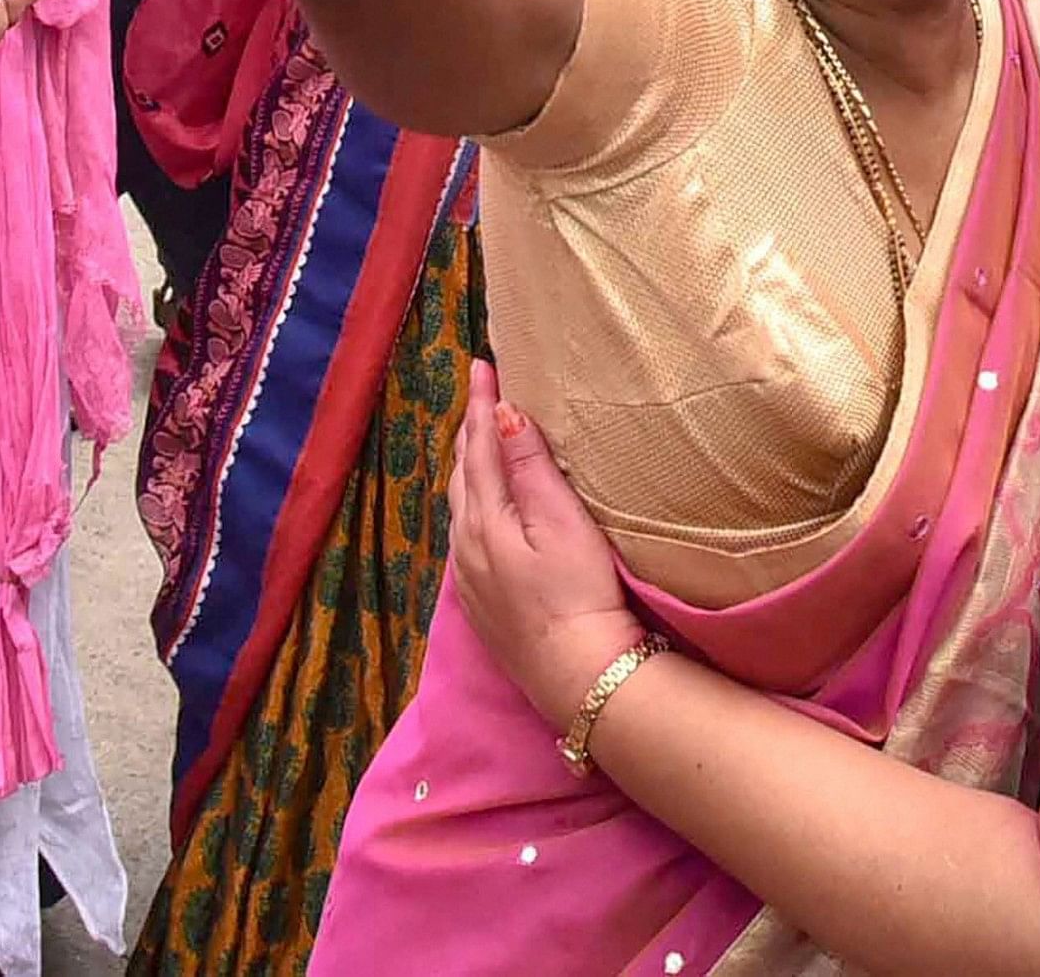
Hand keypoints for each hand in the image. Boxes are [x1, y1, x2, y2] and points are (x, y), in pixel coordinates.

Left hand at [447, 362, 648, 726]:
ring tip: (478, 442)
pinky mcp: (483, 604)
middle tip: (480, 395)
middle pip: (463, 473)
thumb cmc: (578, 595)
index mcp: (485, 518)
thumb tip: (503, 413)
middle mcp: (467, 545)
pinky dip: (473, 504)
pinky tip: (483, 510)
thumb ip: (529, 467)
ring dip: (469, 467)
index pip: (479, 446)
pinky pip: (467, 536)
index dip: (482, 403)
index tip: (482, 364)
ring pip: (462, 506)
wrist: (577, 676)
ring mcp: (472, 578)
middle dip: (470, 431)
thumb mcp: (560, 522)